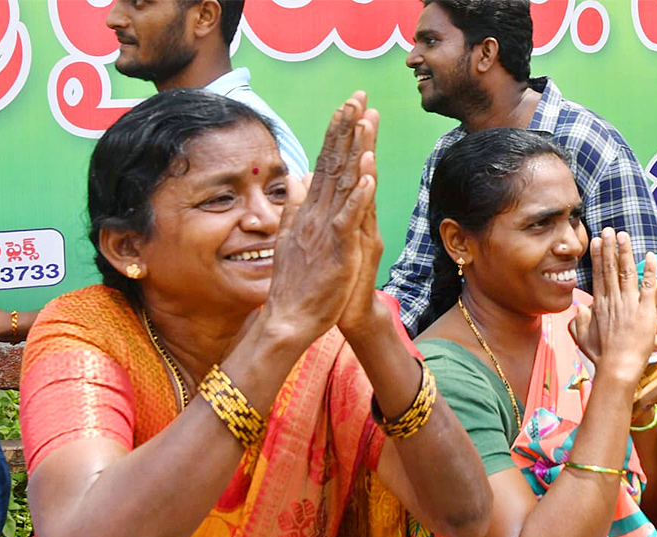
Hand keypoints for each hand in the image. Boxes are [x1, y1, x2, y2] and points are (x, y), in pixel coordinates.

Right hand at [262, 93, 376, 343]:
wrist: (289, 319)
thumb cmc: (297, 283)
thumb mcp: (293, 237)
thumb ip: (294, 206)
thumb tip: (295, 177)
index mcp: (310, 212)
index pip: (324, 165)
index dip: (336, 135)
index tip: (346, 107)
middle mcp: (316, 214)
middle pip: (333, 164)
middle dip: (346, 129)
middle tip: (357, 97)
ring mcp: (325, 230)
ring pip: (342, 183)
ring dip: (354, 151)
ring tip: (364, 121)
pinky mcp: (337, 249)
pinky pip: (349, 218)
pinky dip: (358, 196)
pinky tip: (367, 175)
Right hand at [568, 229, 656, 382]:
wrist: (618, 367)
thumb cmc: (602, 357)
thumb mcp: (584, 338)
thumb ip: (579, 320)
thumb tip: (579, 306)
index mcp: (600, 306)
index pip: (598, 275)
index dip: (597, 257)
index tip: (597, 242)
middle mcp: (613, 301)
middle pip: (610, 268)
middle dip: (610, 247)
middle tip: (610, 230)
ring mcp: (629, 304)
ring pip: (626, 272)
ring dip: (626, 252)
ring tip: (625, 235)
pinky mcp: (645, 311)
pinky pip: (648, 286)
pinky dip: (650, 270)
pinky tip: (652, 256)